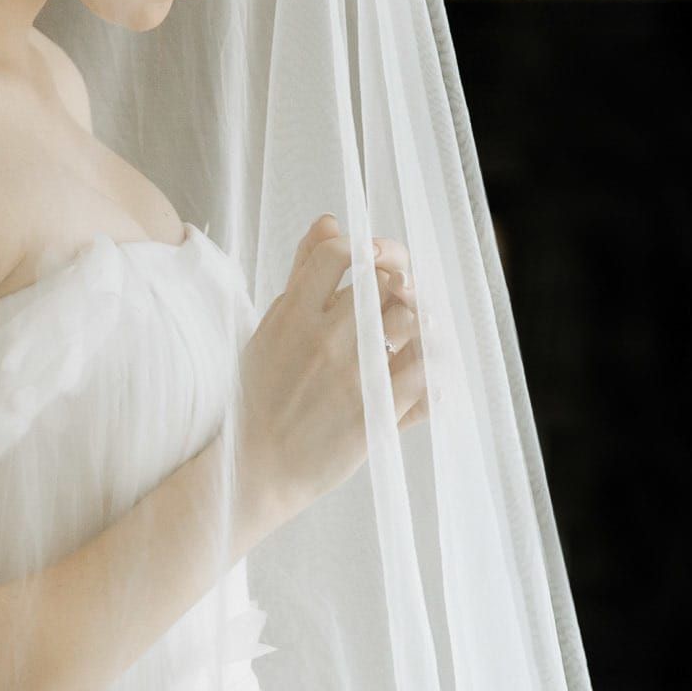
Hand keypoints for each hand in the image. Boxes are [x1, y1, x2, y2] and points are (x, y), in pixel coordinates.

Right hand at [235, 214, 428, 533]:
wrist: (257, 469)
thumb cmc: (261, 396)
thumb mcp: (271, 328)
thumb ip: (302, 274)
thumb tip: (330, 221)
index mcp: (292, 315)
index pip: (339, 252)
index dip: (363, 250)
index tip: (366, 267)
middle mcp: (324, 340)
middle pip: (384, 283)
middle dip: (395, 287)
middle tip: (395, 302)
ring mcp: (353, 377)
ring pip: (412, 320)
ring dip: (418, 322)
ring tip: (410, 334)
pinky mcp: (376, 413)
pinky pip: (426, 372)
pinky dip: (434, 367)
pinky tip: (425, 369)